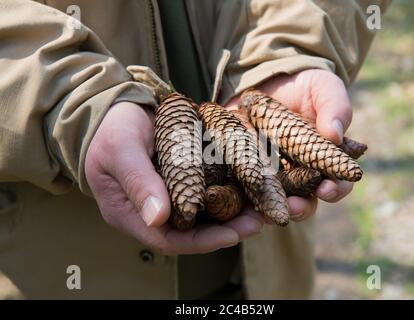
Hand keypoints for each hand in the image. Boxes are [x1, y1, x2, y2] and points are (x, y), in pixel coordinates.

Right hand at [85, 102, 262, 254]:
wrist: (116, 108)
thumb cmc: (110, 129)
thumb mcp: (120, 151)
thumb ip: (138, 182)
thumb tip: (158, 218)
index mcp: (132, 214)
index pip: (170, 239)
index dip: (202, 241)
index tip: (232, 235)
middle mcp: (155, 210)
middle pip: (194, 230)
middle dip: (228, 229)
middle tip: (258, 221)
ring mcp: (172, 195)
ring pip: (207, 213)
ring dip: (235, 212)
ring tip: (263, 206)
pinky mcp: (186, 179)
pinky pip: (211, 190)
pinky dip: (232, 190)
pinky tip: (253, 185)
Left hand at [227, 69, 353, 221]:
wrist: (268, 78)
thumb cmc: (305, 85)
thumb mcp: (324, 88)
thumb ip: (335, 108)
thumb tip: (335, 134)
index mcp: (323, 163)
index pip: (335, 184)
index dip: (335, 190)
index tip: (328, 188)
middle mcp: (297, 176)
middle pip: (302, 201)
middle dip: (299, 208)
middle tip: (294, 207)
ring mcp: (268, 175)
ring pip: (269, 202)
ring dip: (267, 209)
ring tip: (264, 211)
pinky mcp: (240, 169)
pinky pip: (236, 186)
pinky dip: (234, 193)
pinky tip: (229, 195)